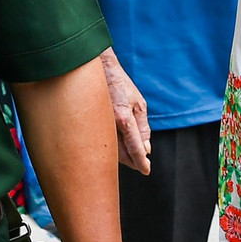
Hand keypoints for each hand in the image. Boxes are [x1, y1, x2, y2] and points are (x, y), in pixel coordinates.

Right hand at [103, 51, 150, 174]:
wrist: (99, 71)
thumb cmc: (121, 85)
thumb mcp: (139, 103)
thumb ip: (143, 127)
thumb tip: (147, 149)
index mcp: (125, 119)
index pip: (134, 148)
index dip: (141, 162)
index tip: (146, 170)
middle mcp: (111, 125)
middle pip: (122, 154)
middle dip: (132, 162)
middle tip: (141, 166)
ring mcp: (100, 125)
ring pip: (111, 150)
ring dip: (121, 158)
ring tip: (131, 160)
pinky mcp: (93, 123)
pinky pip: (103, 142)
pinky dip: (111, 148)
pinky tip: (117, 149)